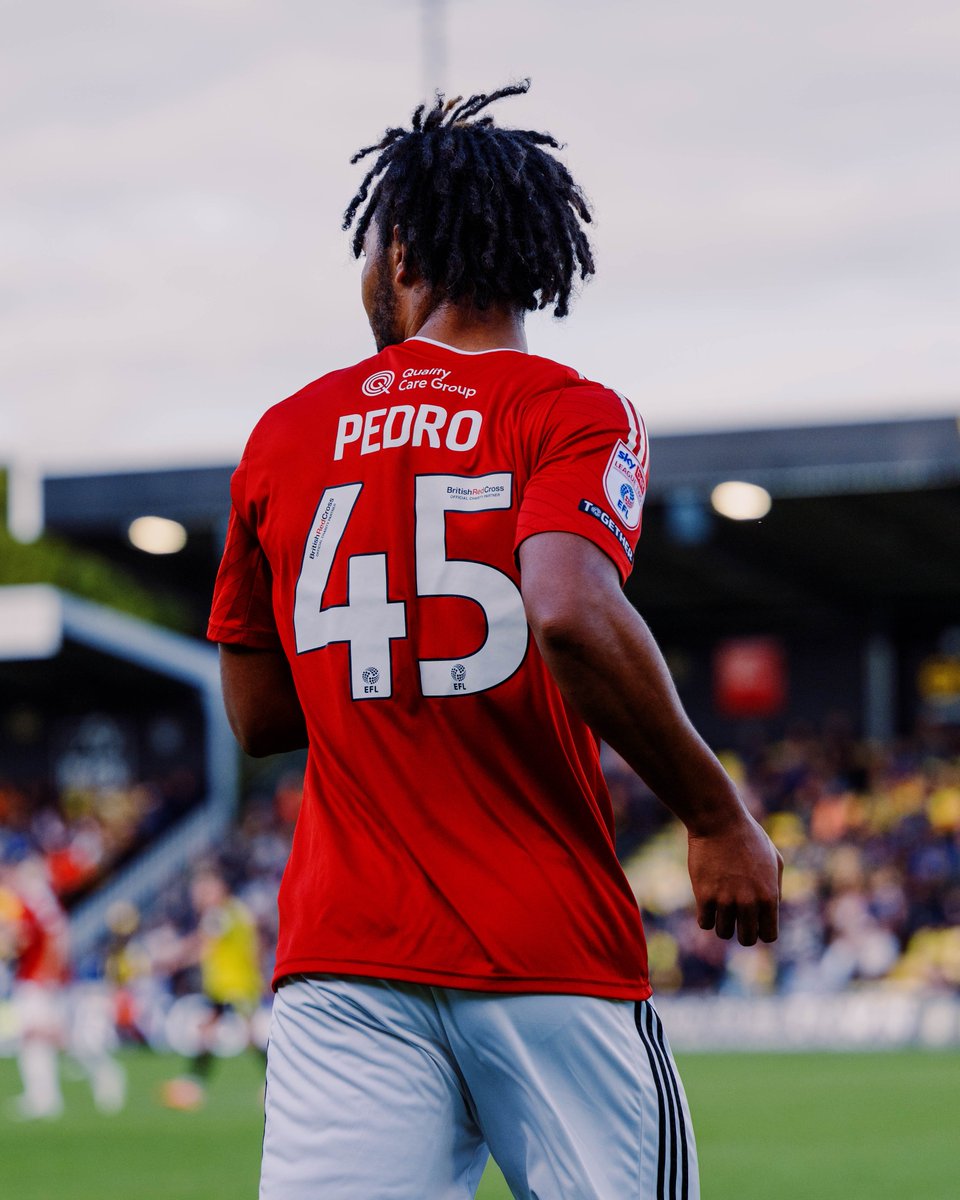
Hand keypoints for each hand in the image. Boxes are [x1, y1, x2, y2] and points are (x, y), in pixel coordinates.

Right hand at [687, 815, 782, 945]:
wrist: (719, 821)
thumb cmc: (748, 836)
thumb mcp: (773, 859)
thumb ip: (775, 888)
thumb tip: (770, 910)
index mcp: (769, 896)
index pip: (768, 935)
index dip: (760, 930)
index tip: (753, 920)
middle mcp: (749, 902)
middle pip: (746, 939)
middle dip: (741, 931)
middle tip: (735, 917)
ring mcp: (725, 900)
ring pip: (723, 932)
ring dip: (722, 923)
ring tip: (720, 906)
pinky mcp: (704, 896)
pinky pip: (705, 923)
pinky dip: (705, 917)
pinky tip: (706, 903)